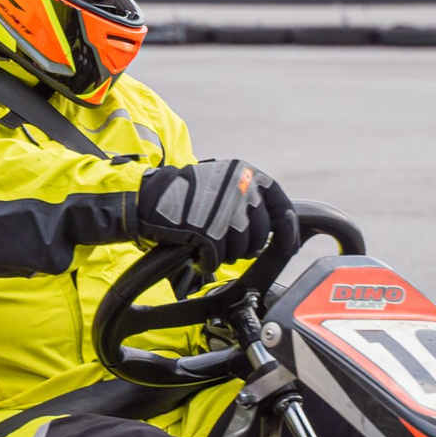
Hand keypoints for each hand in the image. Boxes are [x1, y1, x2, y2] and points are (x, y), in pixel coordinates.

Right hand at [137, 159, 279, 269]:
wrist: (146, 197)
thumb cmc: (185, 194)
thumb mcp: (223, 182)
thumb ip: (250, 197)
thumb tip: (282, 226)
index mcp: (246, 174)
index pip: (281, 206)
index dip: (287, 230)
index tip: (289, 246)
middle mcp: (239, 189)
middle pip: (261, 235)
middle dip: (245, 247)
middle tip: (225, 244)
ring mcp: (224, 211)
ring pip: (240, 250)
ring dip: (224, 255)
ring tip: (205, 245)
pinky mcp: (206, 231)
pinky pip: (216, 259)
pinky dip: (205, 262)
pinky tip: (194, 253)